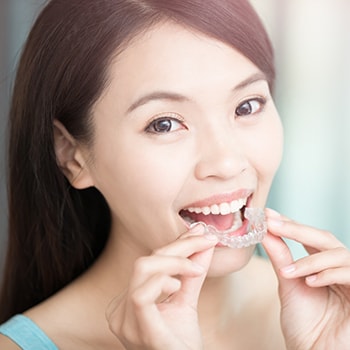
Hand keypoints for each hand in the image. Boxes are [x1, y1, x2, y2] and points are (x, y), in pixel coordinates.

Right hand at [106, 224, 217, 349]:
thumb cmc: (181, 343)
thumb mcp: (187, 301)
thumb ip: (192, 273)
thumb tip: (204, 243)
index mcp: (128, 300)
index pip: (149, 262)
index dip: (175, 244)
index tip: (200, 232)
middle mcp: (120, 309)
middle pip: (145, 261)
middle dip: (177, 247)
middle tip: (205, 241)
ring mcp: (124, 321)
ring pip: (142, 270)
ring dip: (174, 262)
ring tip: (195, 269)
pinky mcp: (137, 330)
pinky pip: (142, 295)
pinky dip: (163, 282)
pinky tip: (177, 286)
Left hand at [262, 208, 349, 349]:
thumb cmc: (304, 326)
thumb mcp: (289, 285)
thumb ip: (281, 258)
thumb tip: (266, 231)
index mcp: (322, 267)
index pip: (309, 238)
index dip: (290, 224)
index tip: (268, 214)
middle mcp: (339, 270)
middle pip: (324, 238)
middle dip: (298, 229)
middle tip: (273, 224)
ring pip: (339, 254)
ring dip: (311, 259)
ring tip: (289, 272)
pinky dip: (329, 274)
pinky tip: (310, 282)